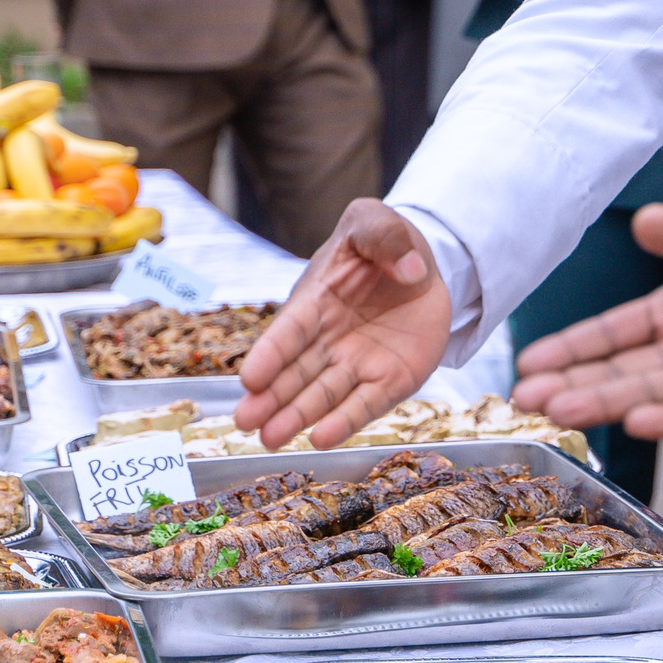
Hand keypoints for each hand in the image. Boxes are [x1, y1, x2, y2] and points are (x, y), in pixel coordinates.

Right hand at [234, 197, 452, 448]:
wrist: (418, 266)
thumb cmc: (384, 244)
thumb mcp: (377, 224)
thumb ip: (386, 237)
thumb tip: (411, 269)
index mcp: (317, 300)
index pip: (290, 329)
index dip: (270, 354)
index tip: (249, 378)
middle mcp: (330, 339)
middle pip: (295, 372)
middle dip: (270, 398)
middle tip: (244, 422)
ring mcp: (358, 362)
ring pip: (323, 394)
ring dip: (298, 415)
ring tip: (271, 439)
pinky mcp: (389, 379)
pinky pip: (365, 403)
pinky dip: (346, 421)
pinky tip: (322, 439)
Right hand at [511, 202, 662, 439]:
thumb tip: (643, 221)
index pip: (614, 332)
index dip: (573, 347)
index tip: (530, 363)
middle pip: (621, 372)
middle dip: (573, 385)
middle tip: (525, 401)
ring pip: (652, 394)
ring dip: (608, 404)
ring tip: (561, 412)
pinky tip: (639, 424)